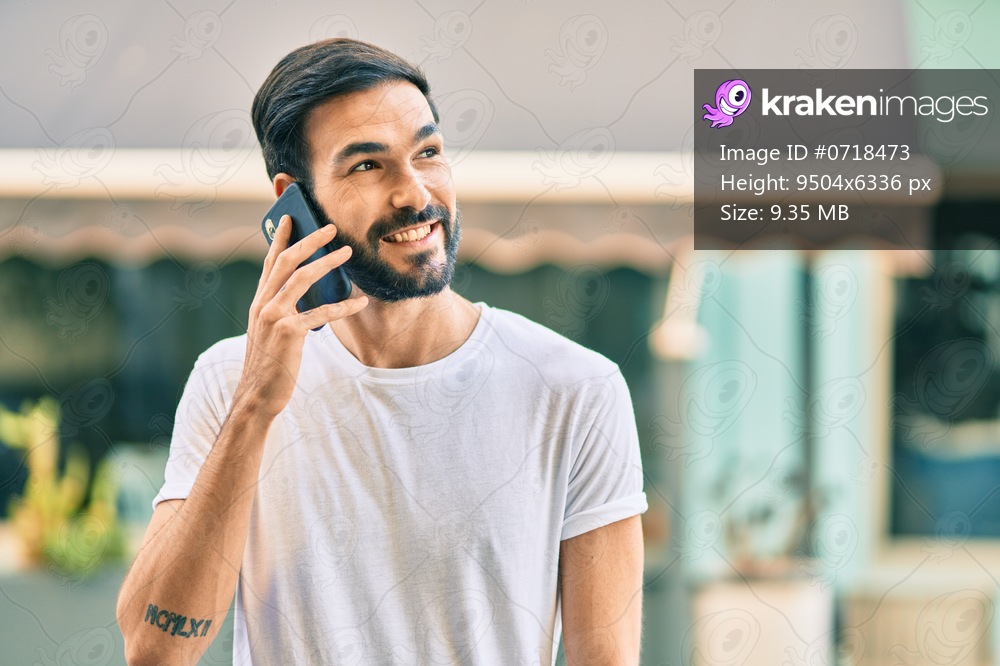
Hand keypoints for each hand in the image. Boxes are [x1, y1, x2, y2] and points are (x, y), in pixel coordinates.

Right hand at [234, 215, 367, 419]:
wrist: (258, 394)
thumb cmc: (271, 363)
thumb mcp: (271, 331)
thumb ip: (283, 309)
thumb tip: (305, 293)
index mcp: (259, 301)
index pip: (270, 262)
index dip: (280, 238)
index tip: (290, 217)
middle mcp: (262, 304)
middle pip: (286, 262)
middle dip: (308, 241)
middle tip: (330, 228)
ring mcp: (273, 317)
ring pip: (301, 279)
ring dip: (326, 263)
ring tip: (348, 252)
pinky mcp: (288, 333)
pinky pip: (319, 313)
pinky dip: (342, 307)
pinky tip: (360, 302)